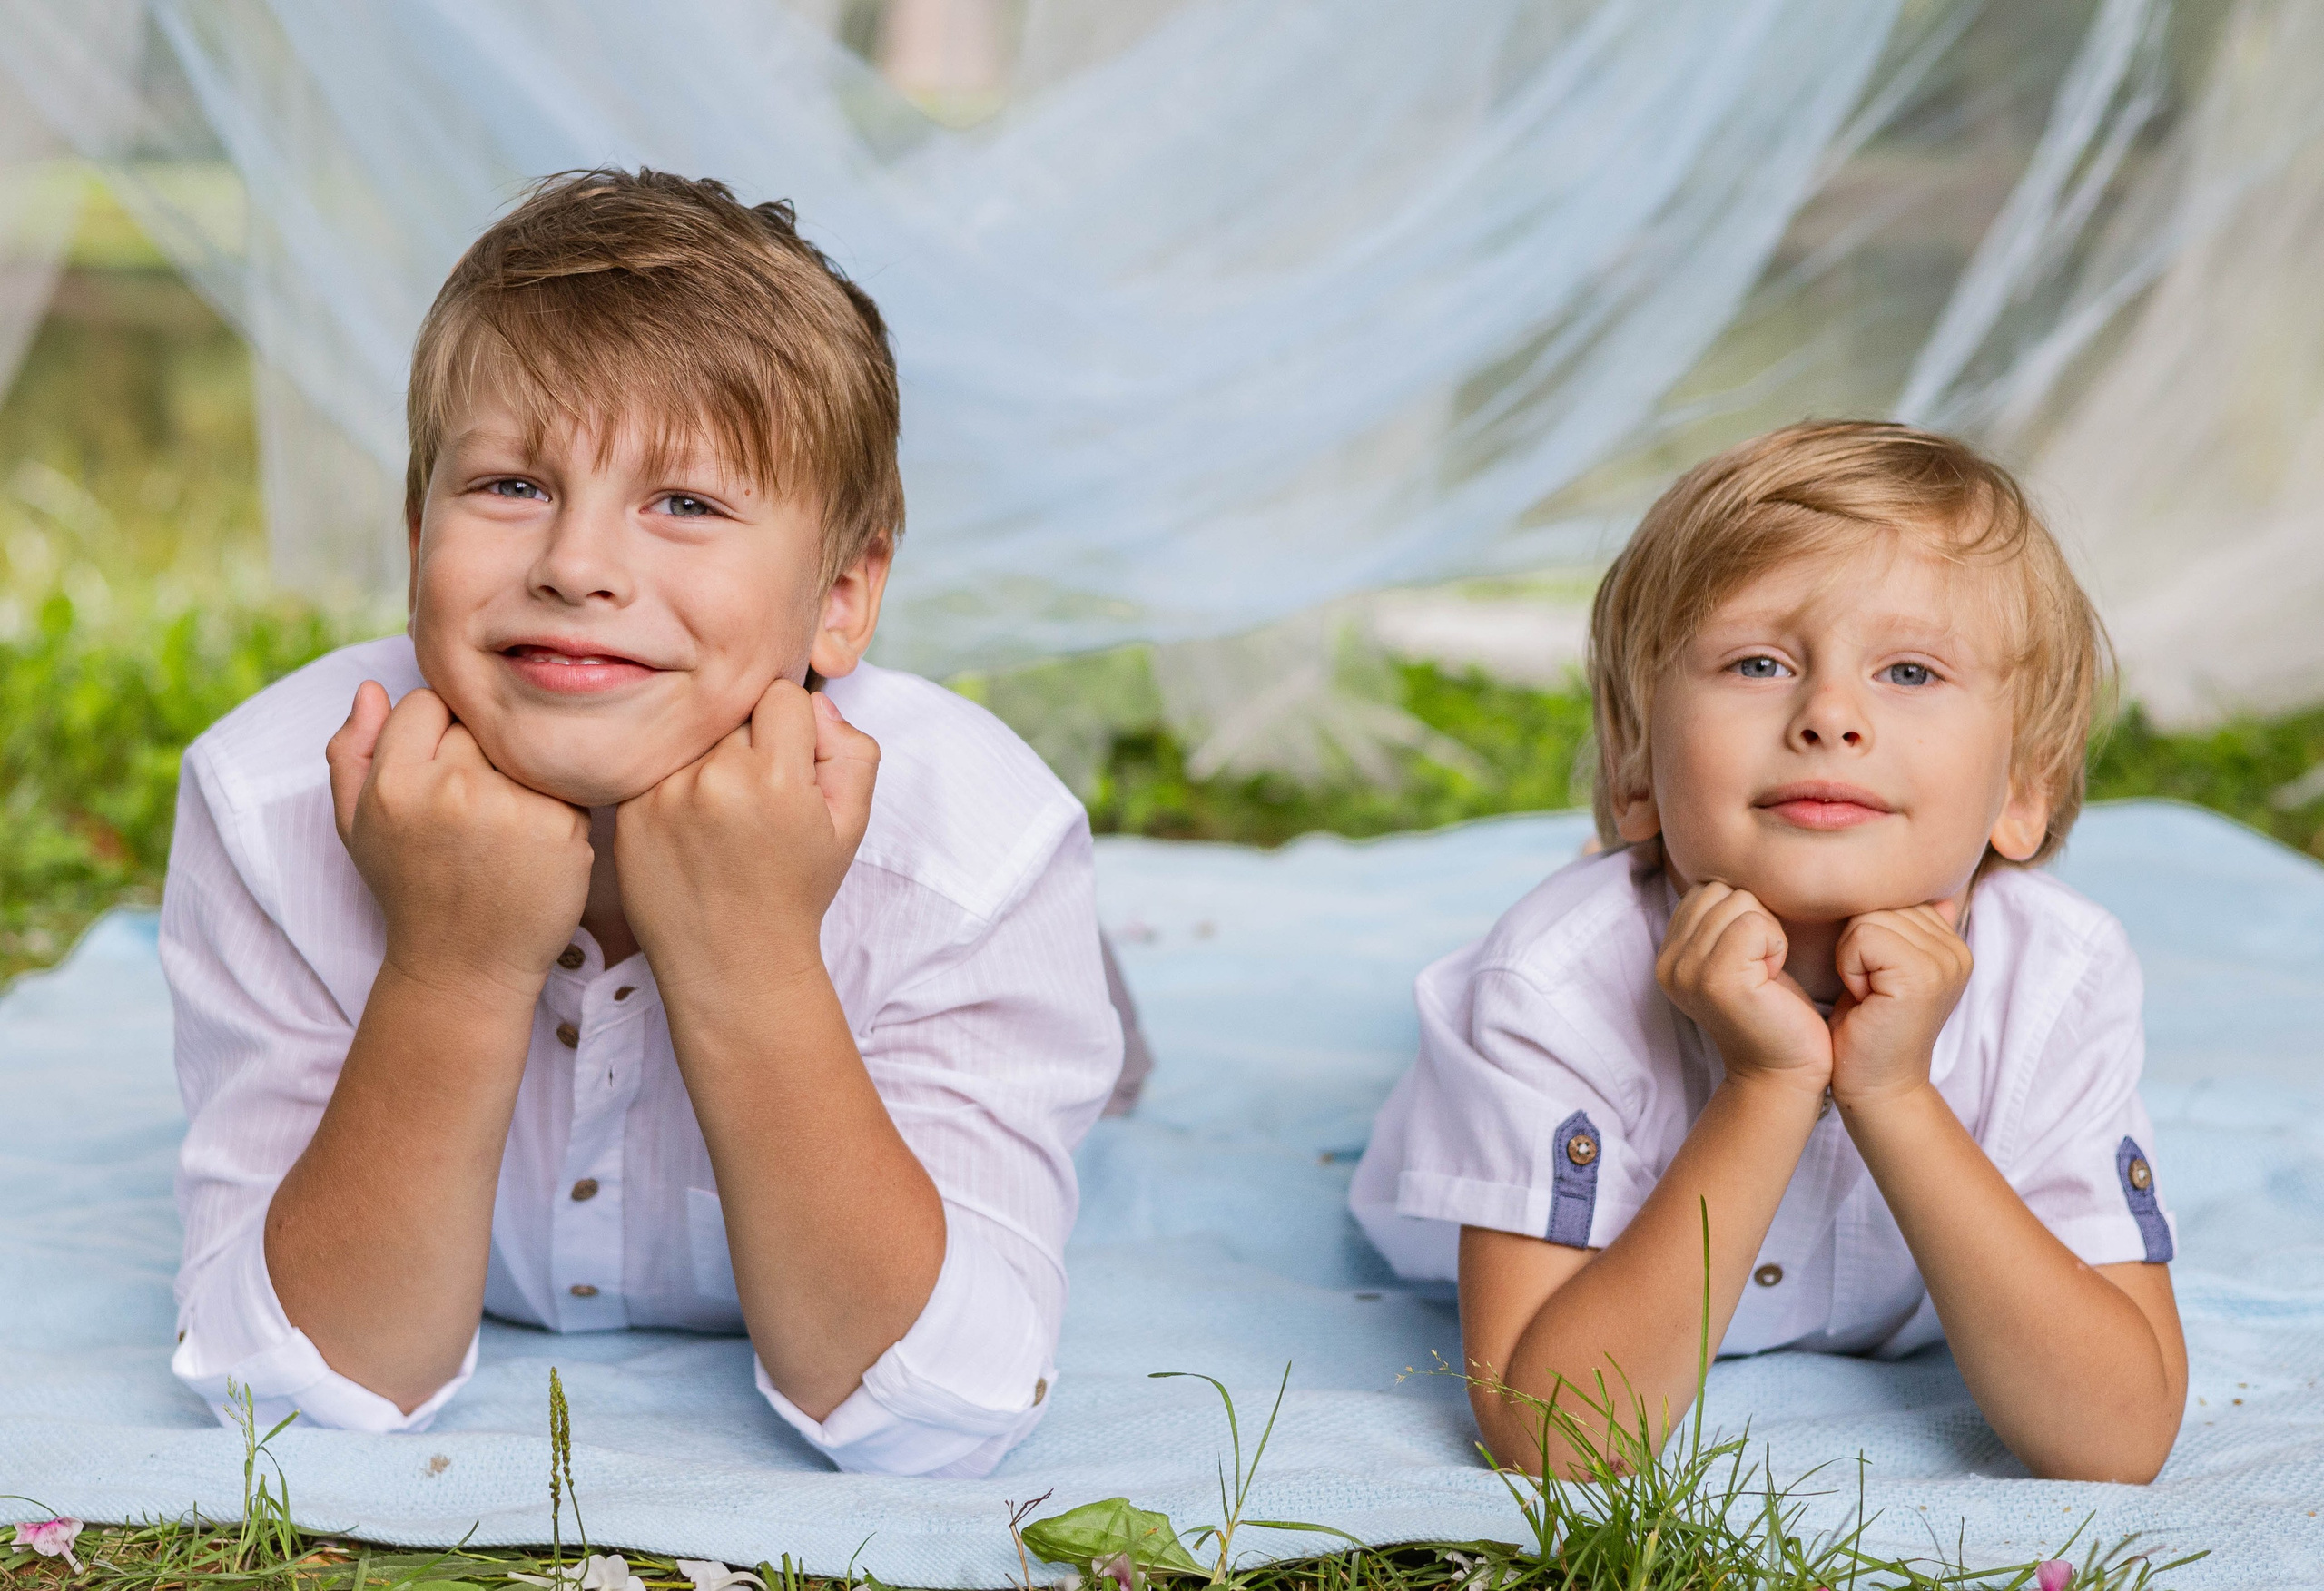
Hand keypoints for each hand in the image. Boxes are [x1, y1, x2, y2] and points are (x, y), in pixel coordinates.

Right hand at [326, 680, 593, 997]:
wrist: (466, 965)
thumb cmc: (411, 887)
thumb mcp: (357, 824)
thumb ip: (351, 751)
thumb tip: (371, 687)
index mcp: (394, 783)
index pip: (428, 701)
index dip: (437, 732)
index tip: (439, 774)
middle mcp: (450, 788)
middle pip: (481, 721)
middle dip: (480, 751)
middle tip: (473, 806)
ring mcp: (510, 805)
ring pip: (525, 746)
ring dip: (521, 773)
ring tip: (502, 824)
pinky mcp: (561, 824)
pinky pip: (566, 779)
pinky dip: (556, 801)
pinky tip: (535, 840)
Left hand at [614, 679, 879, 993]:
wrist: (734, 963)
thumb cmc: (796, 890)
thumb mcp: (852, 824)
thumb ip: (850, 750)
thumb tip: (813, 707)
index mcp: (777, 778)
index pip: (782, 694)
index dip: (793, 727)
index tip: (790, 765)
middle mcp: (714, 779)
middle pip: (733, 711)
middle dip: (750, 743)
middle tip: (756, 797)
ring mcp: (663, 795)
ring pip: (693, 736)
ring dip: (708, 761)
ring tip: (720, 815)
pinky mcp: (626, 812)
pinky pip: (655, 765)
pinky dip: (672, 785)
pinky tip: (689, 829)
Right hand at [1655, 881, 1830, 1096]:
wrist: (1784, 1071)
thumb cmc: (1775, 1010)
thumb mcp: (1738, 955)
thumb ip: (1720, 919)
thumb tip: (1731, 863)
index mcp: (1667, 954)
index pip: (1705, 888)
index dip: (1741, 913)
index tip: (1751, 959)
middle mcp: (1667, 961)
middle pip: (1721, 889)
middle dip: (1754, 918)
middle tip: (1762, 967)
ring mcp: (1687, 970)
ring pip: (1739, 901)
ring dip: (1768, 932)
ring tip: (1766, 972)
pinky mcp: (1716, 979)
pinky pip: (1754, 923)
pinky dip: (1776, 944)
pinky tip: (1773, 977)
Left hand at [1827, 902, 1970, 1107]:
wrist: (1876, 1084)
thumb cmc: (1869, 1026)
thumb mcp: (1888, 970)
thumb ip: (1910, 933)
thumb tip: (1939, 897)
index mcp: (1952, 944)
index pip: (1893, 898)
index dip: (1866, 935)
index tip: (1875, 978)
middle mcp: (1956, 950)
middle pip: (1880, 903)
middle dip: (1857, 943)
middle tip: (1869, 989)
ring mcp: (1944, 962)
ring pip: (1868, 918)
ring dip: (1851, 957)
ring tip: (1868, 993)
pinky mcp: (1921, 975)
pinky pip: (1864, 937)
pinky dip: (1849, 966)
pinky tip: (1864, 997)